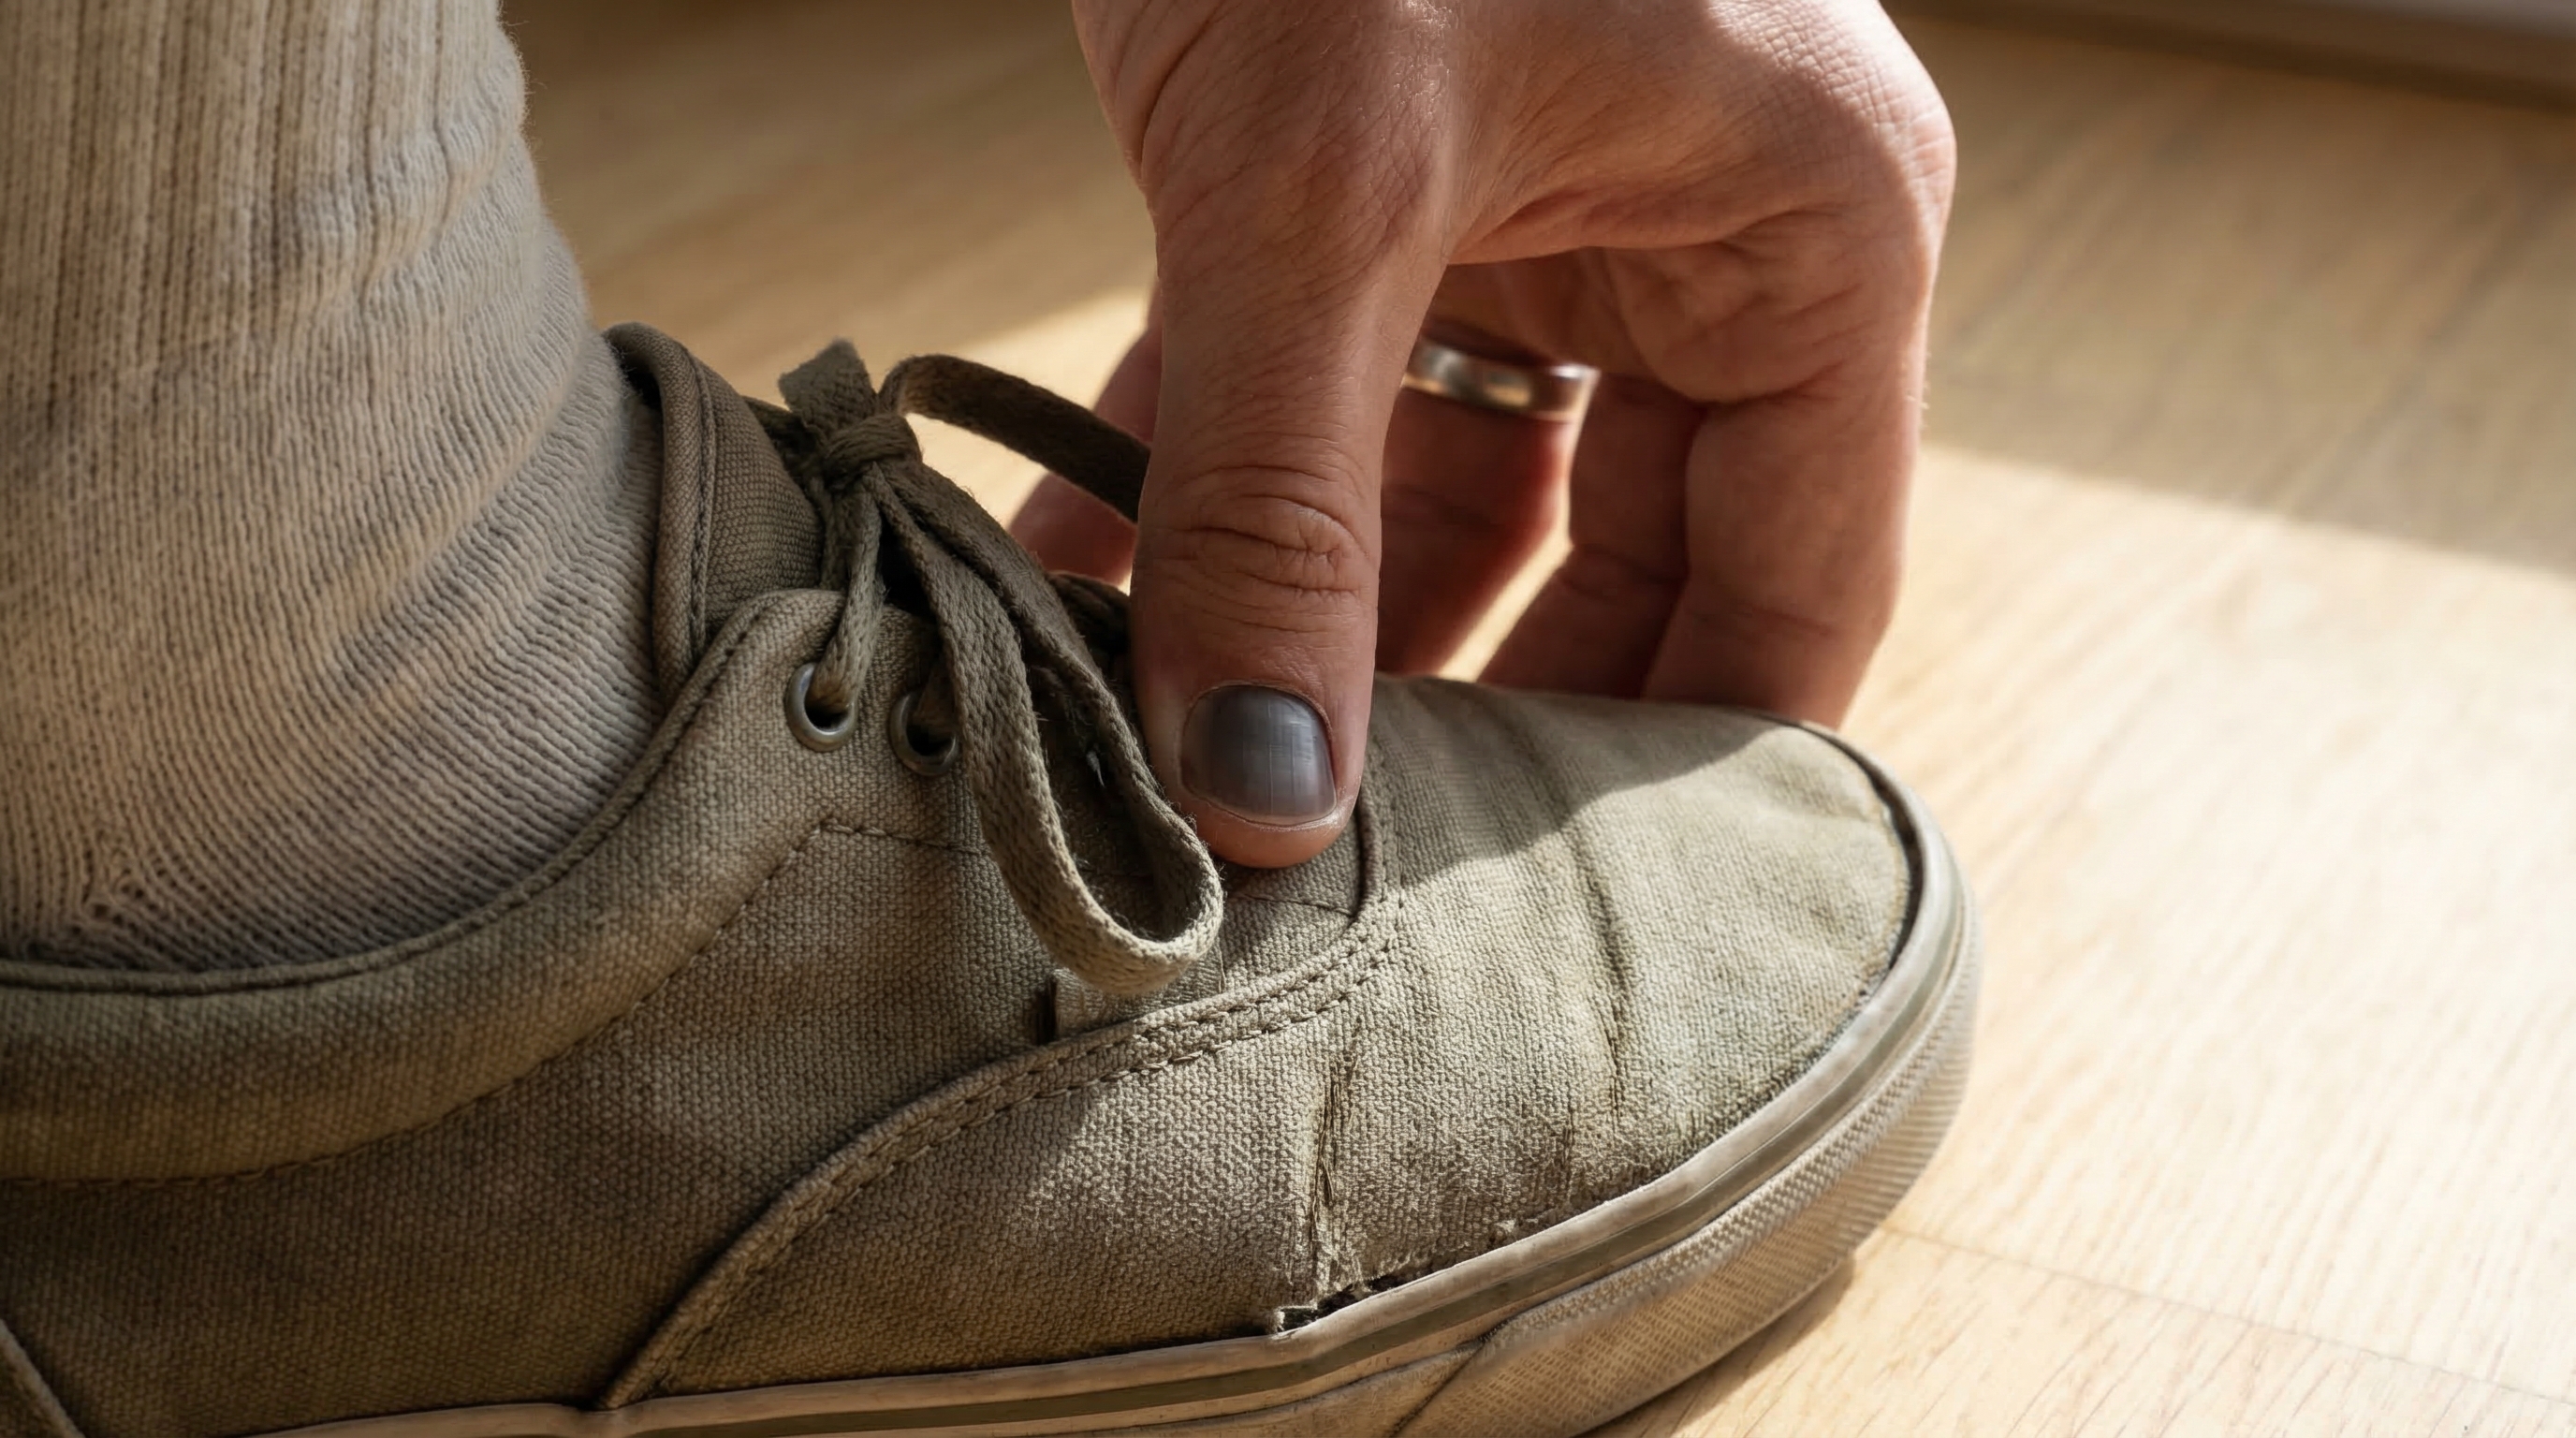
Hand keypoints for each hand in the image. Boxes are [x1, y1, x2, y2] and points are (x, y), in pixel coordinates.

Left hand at [1017, 0, 1954, 866]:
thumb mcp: (1320, 189)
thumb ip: (1283, 504)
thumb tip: (1257, 798)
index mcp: (1816, 236)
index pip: (1791, 601)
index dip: (1672, 789)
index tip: (1537, 951)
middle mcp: (1697, 240)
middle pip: (1617, 575)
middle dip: (1467, 724)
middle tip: (1336, 892)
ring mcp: (1532, 214)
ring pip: (1438, 499)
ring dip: (1301, 620)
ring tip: (1182, 777)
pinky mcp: (1365, 184)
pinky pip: (1299, 390)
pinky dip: (1191, 490)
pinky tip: (1068, 610)